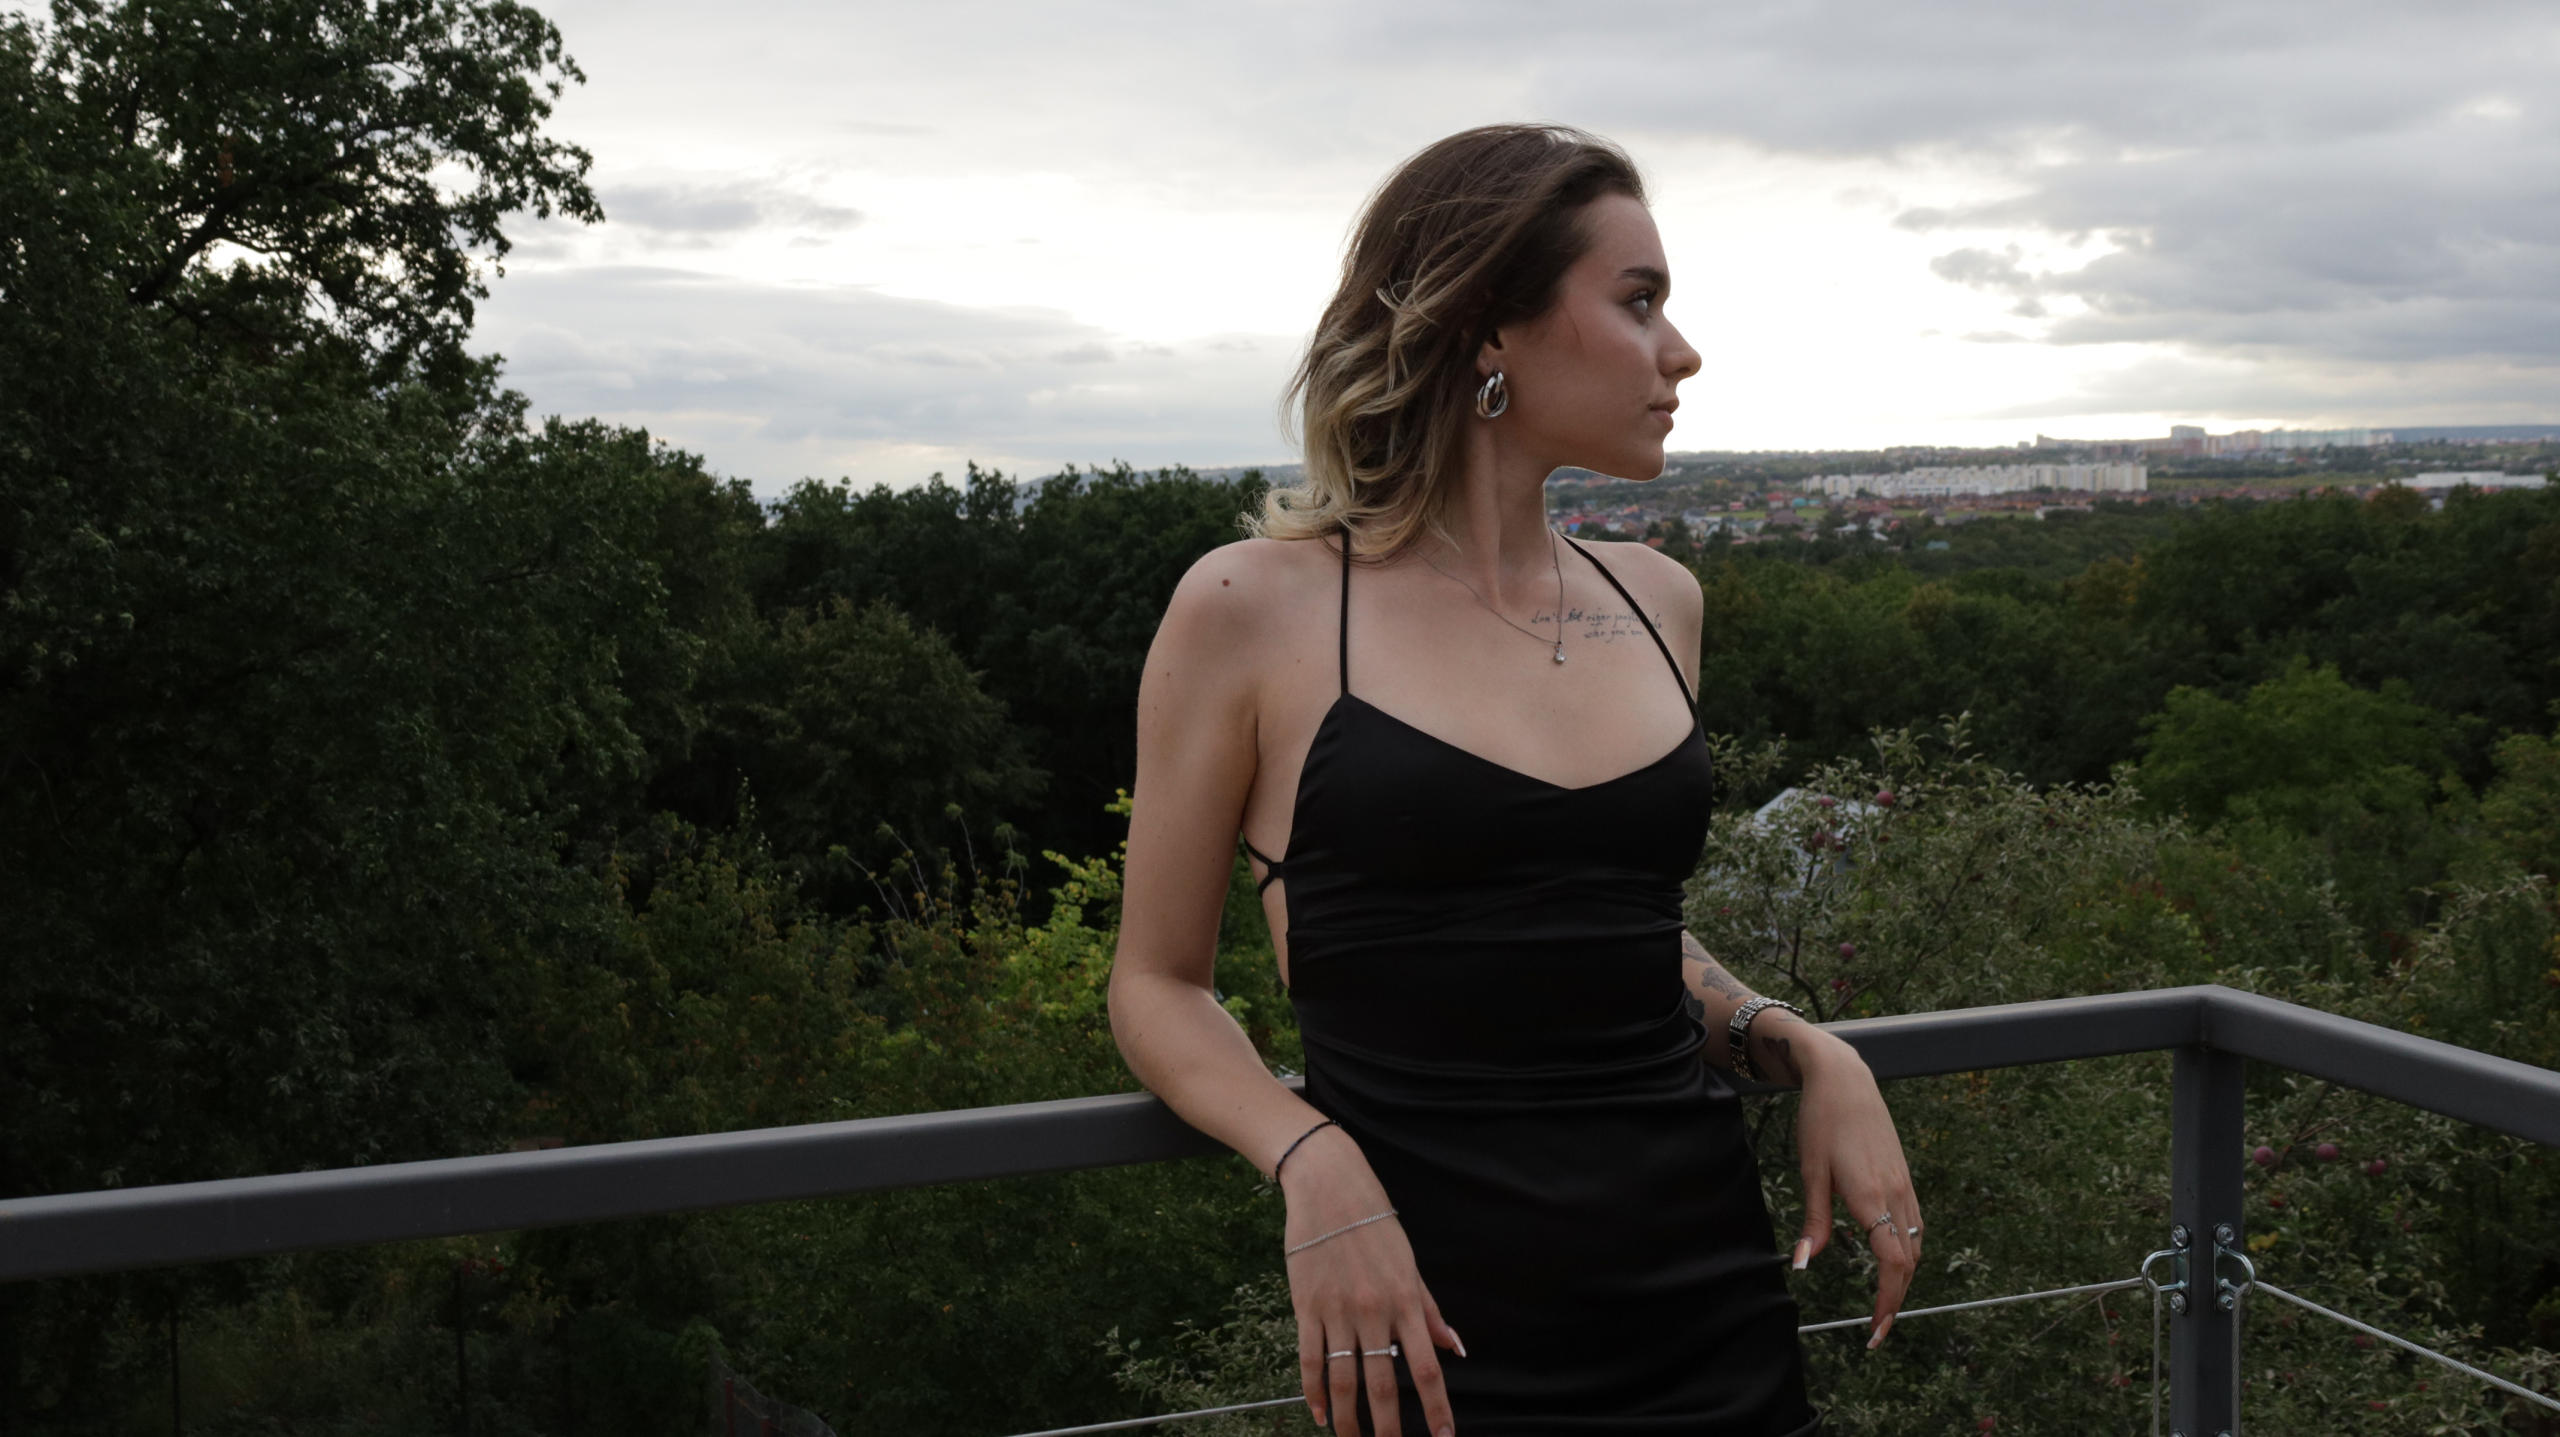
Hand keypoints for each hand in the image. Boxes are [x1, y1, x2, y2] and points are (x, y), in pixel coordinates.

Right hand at [1280, 1126, 1465, 1436]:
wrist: (1330, 1190)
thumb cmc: (1376, 1226)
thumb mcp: (1410, 1265)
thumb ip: (1429, 1311)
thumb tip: (1455, 1348)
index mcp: (1405, 1302)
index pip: (1425, 1367)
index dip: (1436, 1407)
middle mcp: (1373, 1312)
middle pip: (1382, 1384)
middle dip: (1389, 1428)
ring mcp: (1337, 1312)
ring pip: (1343, 1380)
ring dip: (1349, 1420)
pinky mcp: (1306, 1308)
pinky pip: (1310, 1359)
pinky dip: (1314, 1392)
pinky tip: (1319, 1415)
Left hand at [1787, 1032, 1922, 1348]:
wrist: (1845, 1079)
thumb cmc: (1822, 1121)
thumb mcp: (1810, 1171)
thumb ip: (1814, 1220)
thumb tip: (1804, 1263)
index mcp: (1871, 1196)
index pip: (1891, 1264)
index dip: (1886, 1301)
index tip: (1874, 1329)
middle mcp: (1895, 1193)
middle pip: (1908, 1262)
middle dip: (1895, 1300)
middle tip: (1877, 1330)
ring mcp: (1905, 1184)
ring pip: (1915, 1244)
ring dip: (1904, 1278)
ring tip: (1884, 1301)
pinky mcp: (1904, 1176)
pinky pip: (1915, 1224)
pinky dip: (1908, 1251)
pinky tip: (1893, 1259)